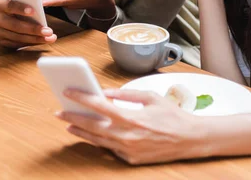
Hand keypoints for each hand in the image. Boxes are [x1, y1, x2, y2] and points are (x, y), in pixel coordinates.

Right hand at [0, 0, 56, 48]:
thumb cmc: (12, 6)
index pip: (10, 6)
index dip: (21, 8)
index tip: (33, 11)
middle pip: (15, 26)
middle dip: (33, 29)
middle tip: (48, 31)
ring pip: (18, 37)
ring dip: (35, 39)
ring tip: (50, 38)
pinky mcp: (1, 41)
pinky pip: (18, 44)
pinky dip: (31, 43)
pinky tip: (42, 41)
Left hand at [56, 88, 205, 164]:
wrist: (191, 139)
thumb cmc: (172, 116)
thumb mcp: (150, 97)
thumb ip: (125, 94)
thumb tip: (104, 92)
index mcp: (132, 118)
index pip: (99, 106)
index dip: (82, 98)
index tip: (68, 91)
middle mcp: (127, 136)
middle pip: (92, 126)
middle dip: (73, 117)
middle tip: (59, 110)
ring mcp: (128, 150)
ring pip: (97, 141)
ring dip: (81, 132)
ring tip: (68, 123)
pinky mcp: (131, 159)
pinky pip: (110, 148)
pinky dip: (99, 141)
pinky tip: (90, 134)